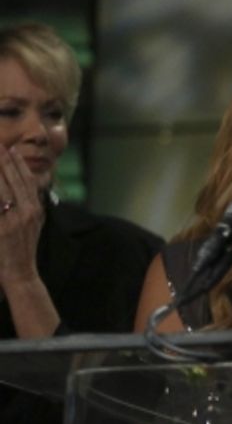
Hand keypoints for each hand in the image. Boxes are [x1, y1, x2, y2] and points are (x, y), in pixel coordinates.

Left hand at [0, 146, 44, 290]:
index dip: (17, 164)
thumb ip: (30, 207)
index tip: (10, 150)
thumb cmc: (23, 249)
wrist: (20, 273)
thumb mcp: (33, 224)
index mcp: (36, 209)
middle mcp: (27, 212)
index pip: (26, 180)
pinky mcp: (1, 230)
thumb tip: (27, 189)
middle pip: (14, 181)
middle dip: (4, 161)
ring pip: (3, 189)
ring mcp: (14, 220)